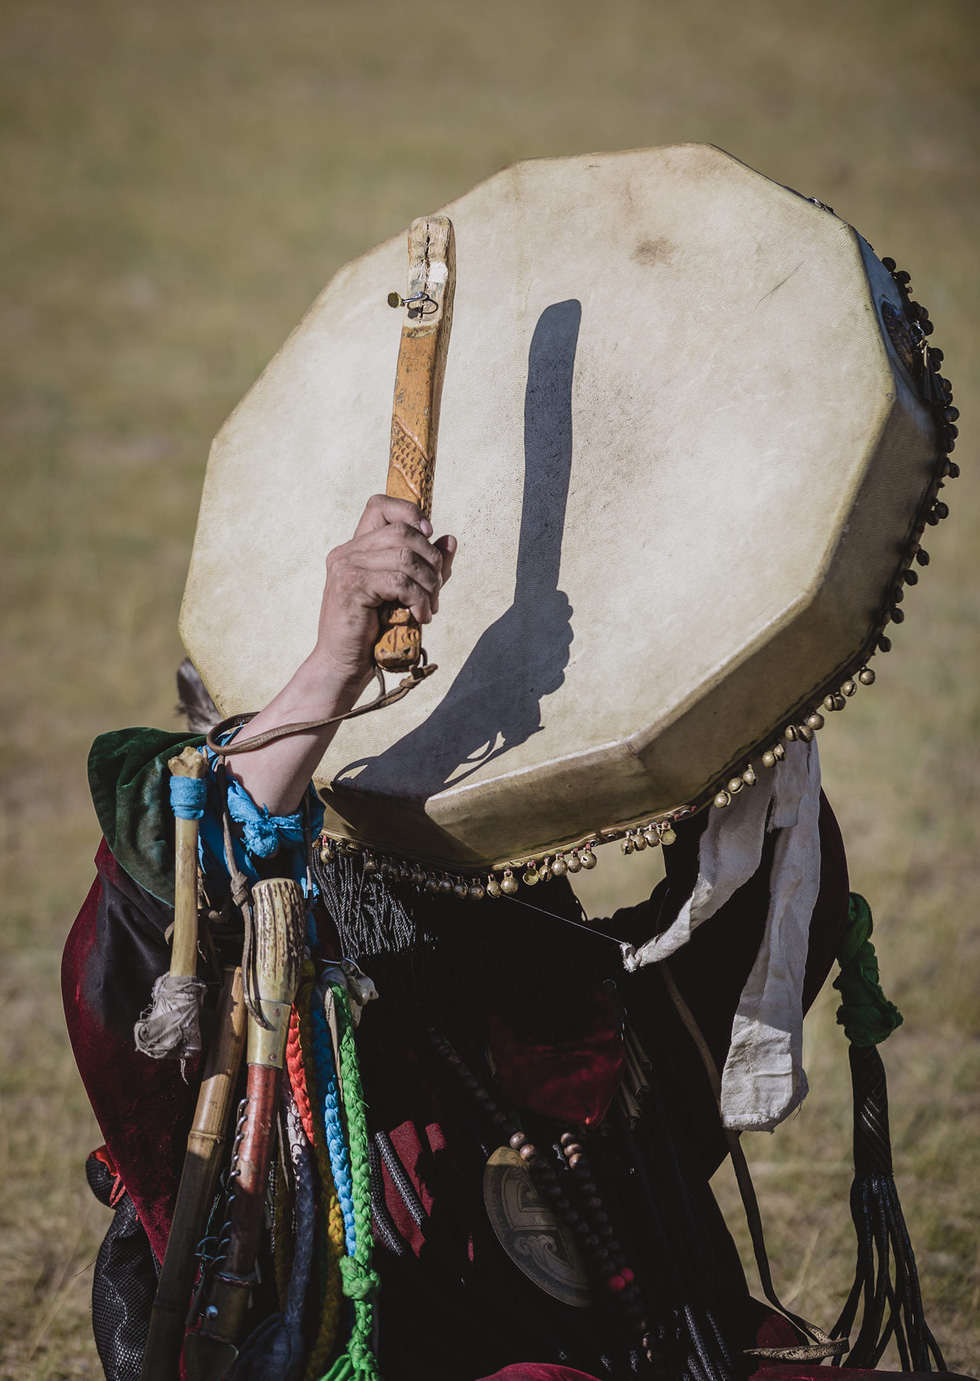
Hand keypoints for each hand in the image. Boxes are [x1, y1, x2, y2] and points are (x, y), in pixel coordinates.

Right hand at [311, 494, 457, 692]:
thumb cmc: (374, 633)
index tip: (429, 535)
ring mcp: (346, 567)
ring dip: (429, 584)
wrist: (343, 666)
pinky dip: (419, 598)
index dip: (409, 513)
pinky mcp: (351, 586)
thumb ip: (427, 566)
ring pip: (405, 556)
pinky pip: (399, 580)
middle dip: (431, 561)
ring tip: (430, 608)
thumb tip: (450, 540)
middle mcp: (347, 552)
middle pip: (403, 532)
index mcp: (356, 548)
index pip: (380, 505)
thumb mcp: (406, 594)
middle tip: (436, 591)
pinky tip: (421, 616)